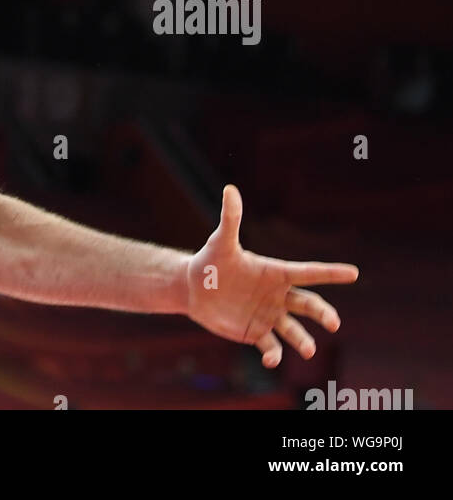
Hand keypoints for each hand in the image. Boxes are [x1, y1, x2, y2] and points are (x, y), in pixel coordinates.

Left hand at [186, 185, 358, 367]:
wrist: (194, 289)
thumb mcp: (221, 242)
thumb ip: (230, 219)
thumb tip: (230, 189)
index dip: (330, 272)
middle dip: (323, 313)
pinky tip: (271, 360)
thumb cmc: (210, 261)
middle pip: (308, 304)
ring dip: (303, 342)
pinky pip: (272, 348)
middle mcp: (276, 295)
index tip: (354, 272)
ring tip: (308, 350)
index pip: (307, 272)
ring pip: (294, 331)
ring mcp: (268, 315)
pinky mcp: (256, 333)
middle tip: (333, 323)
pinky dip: (275, 357)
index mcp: (274, 273)